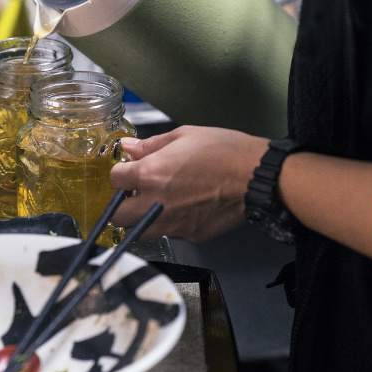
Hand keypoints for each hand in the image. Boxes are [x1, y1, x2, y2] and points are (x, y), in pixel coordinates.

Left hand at [109, 125, 267, 241]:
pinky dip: (167, 224)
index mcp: (150, 174)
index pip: (114, 179)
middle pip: (118, 216)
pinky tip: (181, 209)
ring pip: (139, 232)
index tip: (129, 170)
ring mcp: (172, 224)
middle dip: (121, 204)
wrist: (257, 179)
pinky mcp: (189, 235)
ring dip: (139, 220)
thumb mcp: (184, 136)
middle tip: (135, 193)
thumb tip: (128, 147)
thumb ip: (150, 144)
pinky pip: (167, 234)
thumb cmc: (224, 152)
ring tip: (153, 205)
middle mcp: (155, 204)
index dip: (121, 173)